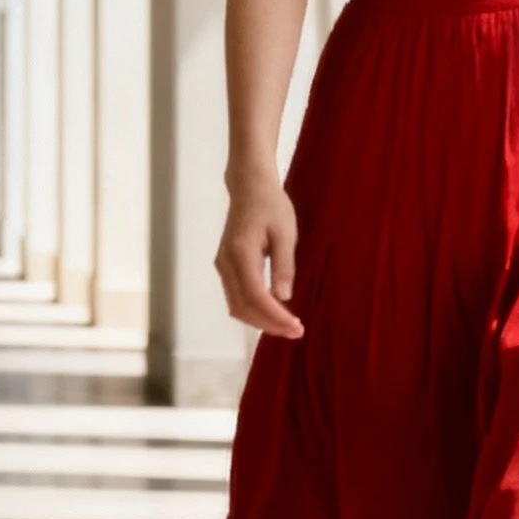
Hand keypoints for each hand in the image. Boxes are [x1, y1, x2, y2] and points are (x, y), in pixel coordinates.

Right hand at [215, 171, 304, 339]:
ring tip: (287, 326)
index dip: (275, 316)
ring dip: (260, 320)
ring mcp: (222, 265)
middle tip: (296, 331)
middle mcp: (226, 262)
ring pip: (236, 305)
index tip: (296, 326)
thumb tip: (283, 297)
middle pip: (242, 307)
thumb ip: (284, 265)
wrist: (249, 186)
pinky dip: (254, 309)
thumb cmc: (271, 205)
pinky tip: (273, 312)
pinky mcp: (226, 266)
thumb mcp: (286, 232)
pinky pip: (236, 296)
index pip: (255, 295)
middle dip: (269, 324)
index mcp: (240, 253)